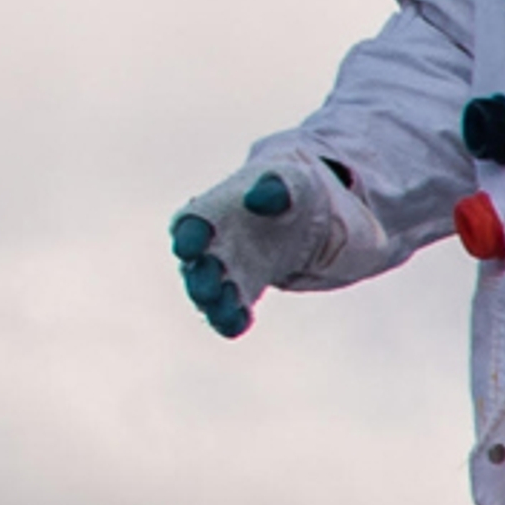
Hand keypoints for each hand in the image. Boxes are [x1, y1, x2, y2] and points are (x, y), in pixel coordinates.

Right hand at [168, 153, 390, 338]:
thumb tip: (257, 199)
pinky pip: (233, 308)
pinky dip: (232, 317)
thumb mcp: (295, 180)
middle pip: (197, 262)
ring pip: (211, 291)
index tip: (189, 247)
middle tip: (206, 291)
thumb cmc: (296, 189)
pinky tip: (238, 324)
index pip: (193, 220)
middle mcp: (218, 240)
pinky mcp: (247, 290)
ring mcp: (231, 267)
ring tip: (224, 314)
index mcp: (220, 206)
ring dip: (214, 304)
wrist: (316, 212)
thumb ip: (277, 187)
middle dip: (198, 278)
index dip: (188, 234)